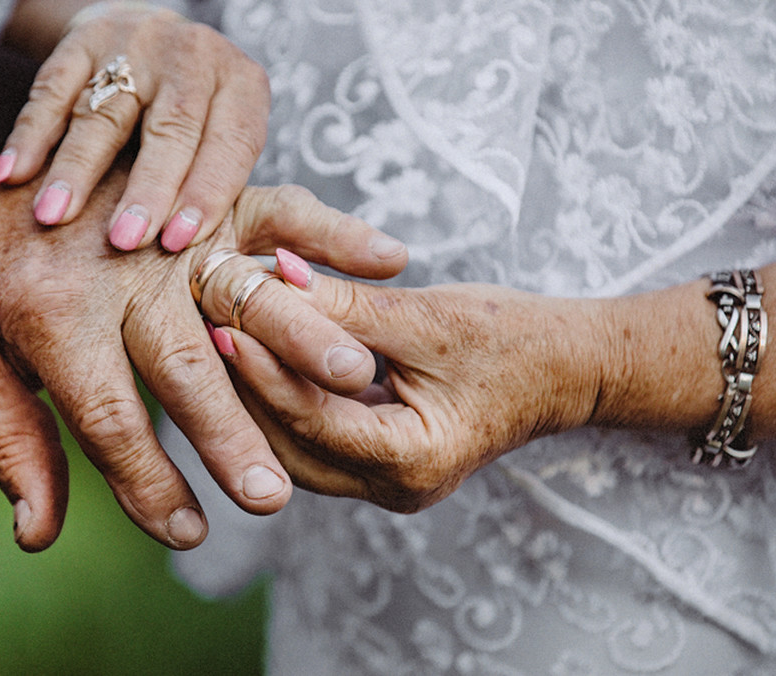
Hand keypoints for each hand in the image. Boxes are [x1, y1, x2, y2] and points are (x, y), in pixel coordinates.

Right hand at [0, 2, 269, 251]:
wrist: (153, 42)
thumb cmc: (197, 120)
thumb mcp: (225, 140)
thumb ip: (225, 194)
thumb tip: (217, 281)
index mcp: (242, 86)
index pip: (230, 142)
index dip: (206, 192)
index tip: (177, 242)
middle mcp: (195, 58)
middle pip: (172, 127)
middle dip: (146, 188)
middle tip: (122, 241)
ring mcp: (137, 45)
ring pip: (105, 111)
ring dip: (76, 169)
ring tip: (53, 218)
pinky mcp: (84, 39)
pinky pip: (51, 89)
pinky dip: (29, 136)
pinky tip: (11, 176)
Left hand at [0, 156, 405, 550]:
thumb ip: (11, 442)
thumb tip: (39, 534)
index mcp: (51, 317)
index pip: (110, 420)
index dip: (149, 486)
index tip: (187, 535)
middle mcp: (116, 272)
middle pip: (185, 366)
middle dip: (230, 436)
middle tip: (271, 498)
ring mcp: (166, 223)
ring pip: (243, 291)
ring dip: (303, 335)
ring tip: (352, 381)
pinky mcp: (198, 190)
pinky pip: (275, 207)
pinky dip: (335, 229)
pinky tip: (388, 259)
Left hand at [200, 274, 608, 512]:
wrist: (568, 366)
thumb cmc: (513, 335)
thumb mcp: (425, 315)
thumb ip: (345, 306)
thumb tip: (270, 277)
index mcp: (413, 462)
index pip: (311, 417)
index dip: (262, 368)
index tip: (222, 318)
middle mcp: (395, 489)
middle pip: (289, 443)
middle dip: (246, 386)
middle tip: (207, 324)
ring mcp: (386, 484)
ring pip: (294, 445)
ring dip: (259, 392)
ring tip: (223, 333)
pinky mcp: (380, 463)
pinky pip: (315, 435)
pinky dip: (288, 395)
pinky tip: (260, 352)